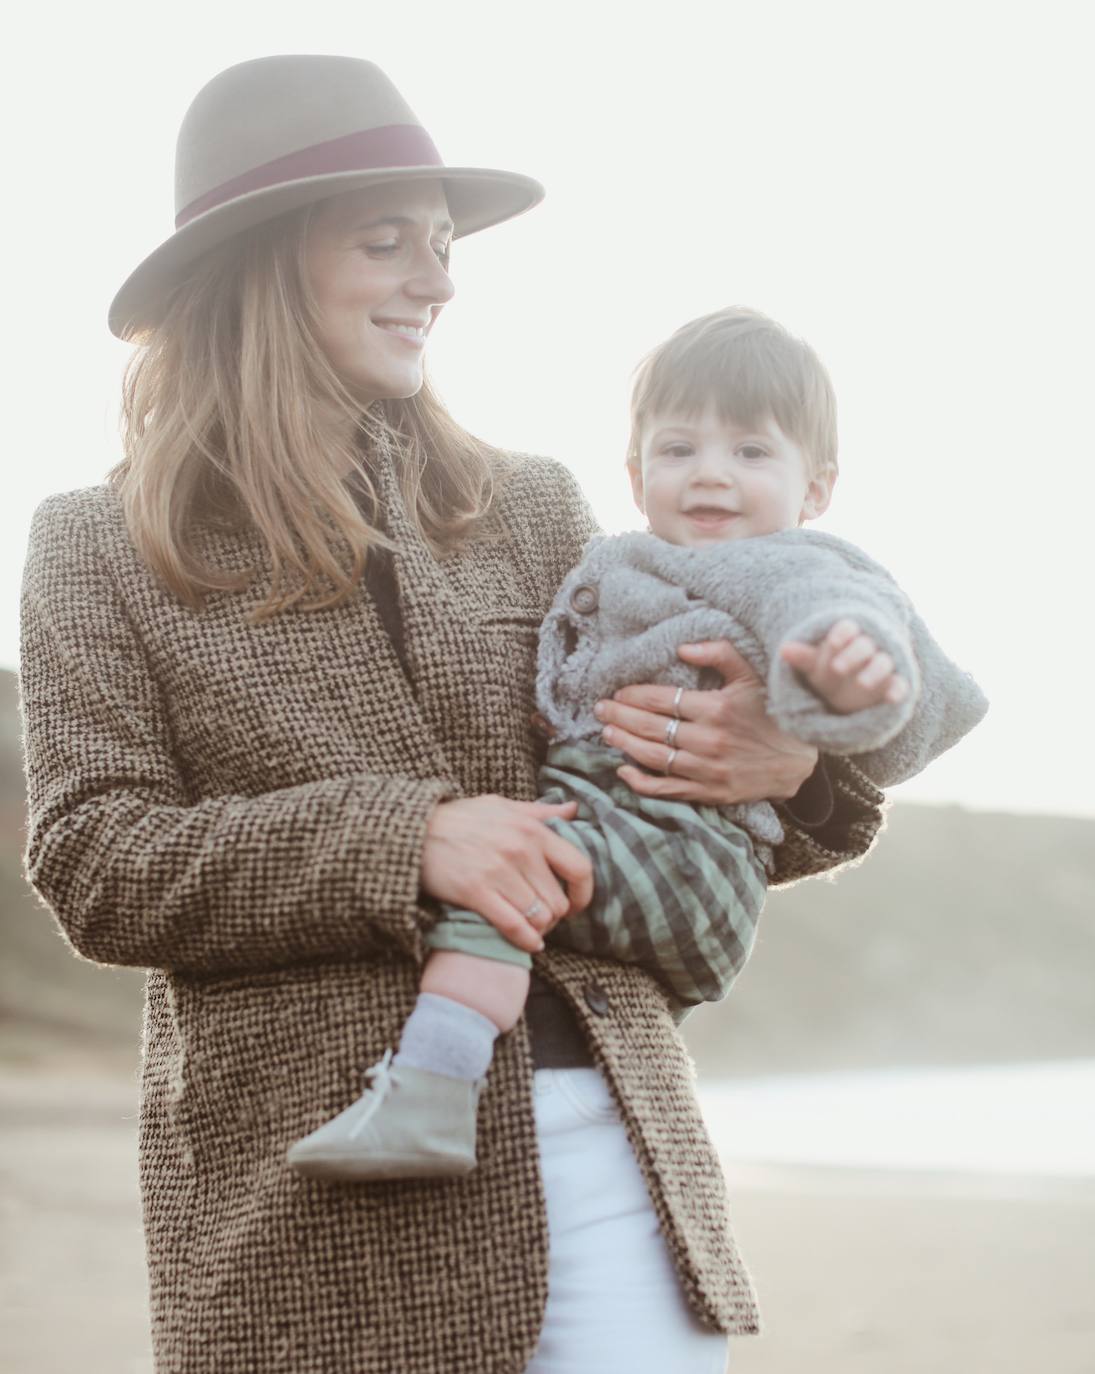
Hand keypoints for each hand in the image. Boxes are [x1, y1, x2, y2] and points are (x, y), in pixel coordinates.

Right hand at [420, 796, 593, 952]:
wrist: (414, 830)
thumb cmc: (460, 819)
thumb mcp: (501, 806)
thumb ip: (539, 811)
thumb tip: (572, 810)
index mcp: (532, 829)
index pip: (579, 867)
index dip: (584, 893)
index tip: (576, 903)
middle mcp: (521, 850)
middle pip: (559, 901)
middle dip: (556, 916)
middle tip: (545, 918)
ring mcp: (499, 872)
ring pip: (540, 917)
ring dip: (539, 928)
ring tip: (532, 927)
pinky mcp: (476, 892)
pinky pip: (514, 926)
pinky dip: (526, 940)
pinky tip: (528, 943)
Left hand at [595, 640, 817, 804]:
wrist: (797, 761)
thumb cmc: (771, 713)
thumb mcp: (752, 675)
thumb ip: (720, 654)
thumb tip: (682, 649)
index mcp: (716, 709)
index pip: (662, 700)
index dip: (635, 695)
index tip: (618, 691)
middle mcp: (708, 741)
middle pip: (651, 728)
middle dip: (620, 717)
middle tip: (600, 709)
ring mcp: (707, 770)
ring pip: (653, 757)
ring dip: (625, 744)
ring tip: (607, 732)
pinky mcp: (709, 793)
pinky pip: (667, 789)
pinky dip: (641, 782)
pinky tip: (623, 771)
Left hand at [781, 619, 908, 714]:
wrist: (848, 693)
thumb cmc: (829, 673)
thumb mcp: (815, 666)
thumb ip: (803, 657)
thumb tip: (784, 649)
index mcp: (848, 638)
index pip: (848, 628)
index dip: (842, 634)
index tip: (833, 643)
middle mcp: (868, 648)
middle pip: (864, 644)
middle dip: (853, 654)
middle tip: (837, 668)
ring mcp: (883, 665)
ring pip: (883, 662)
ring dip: (875, 670)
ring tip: (862, 683)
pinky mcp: (895, 684)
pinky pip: (900, 684)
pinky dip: (898, 690)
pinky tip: (892, 697)